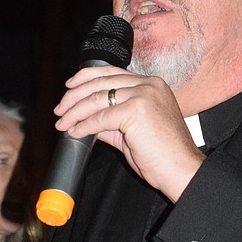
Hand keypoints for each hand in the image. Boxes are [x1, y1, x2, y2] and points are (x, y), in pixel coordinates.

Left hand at [54, 66, 204, 201]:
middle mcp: (149, 85)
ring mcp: (144, 95)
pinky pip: (101, 117)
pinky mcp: (137, 110)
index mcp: (152, 85)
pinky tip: (75, 132)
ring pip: (97, 98)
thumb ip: (113, 122)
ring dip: (75, 112)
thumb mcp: (134, 132)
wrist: (182, 169)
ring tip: (63, 123)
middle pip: (101, 82)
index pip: (112, 72)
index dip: (86, 78)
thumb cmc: (165, 155)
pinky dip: (84, 125)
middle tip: (60, 110)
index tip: (70, 87)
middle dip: (74, 96)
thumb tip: (89, 122)